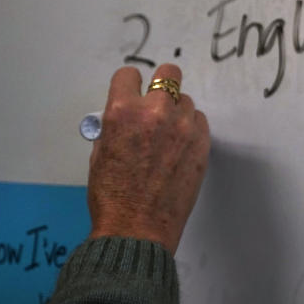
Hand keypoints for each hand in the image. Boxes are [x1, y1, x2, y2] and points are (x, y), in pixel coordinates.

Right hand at [87, 64, 209, 254]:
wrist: (137, 228)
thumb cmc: (112, 196)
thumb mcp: (100, 153)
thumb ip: (115, 126)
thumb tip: (124, 116)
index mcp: (122, 113)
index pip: (129, 75)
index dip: (129, 85)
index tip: (132, 94)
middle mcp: (155, 112)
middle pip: (169, 74)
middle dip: (162, 84)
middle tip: (158, 102)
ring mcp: (183, 126)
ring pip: (185, 101)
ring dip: (176, 112)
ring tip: (168, 136)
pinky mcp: (202, 141)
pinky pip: (199, 121)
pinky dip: (190, 128)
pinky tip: (180, 147)